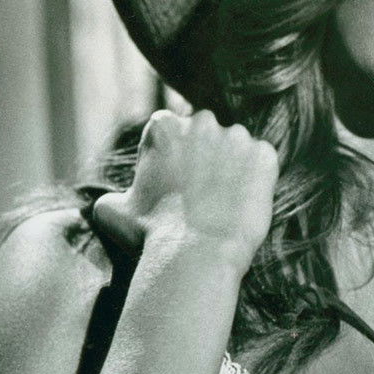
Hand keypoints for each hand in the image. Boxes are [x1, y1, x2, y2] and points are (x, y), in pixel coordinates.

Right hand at [89, 110, 278, 270]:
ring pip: (236, 148)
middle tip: (203, 193)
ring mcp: (237, 136)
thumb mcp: (112, 211)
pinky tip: (244, 203)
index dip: (172, 160)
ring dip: (233, 167)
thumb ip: (112, 196)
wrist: (196, 253)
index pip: (170, 133)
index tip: (174, 184)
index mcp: (163, 125)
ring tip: (225, 202)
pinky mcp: (264, 155)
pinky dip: (258, 179)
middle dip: (204, 157)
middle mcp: (201, 121)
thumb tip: (109, 201)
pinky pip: (263, 162)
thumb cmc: (150, 233)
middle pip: (205, 135)